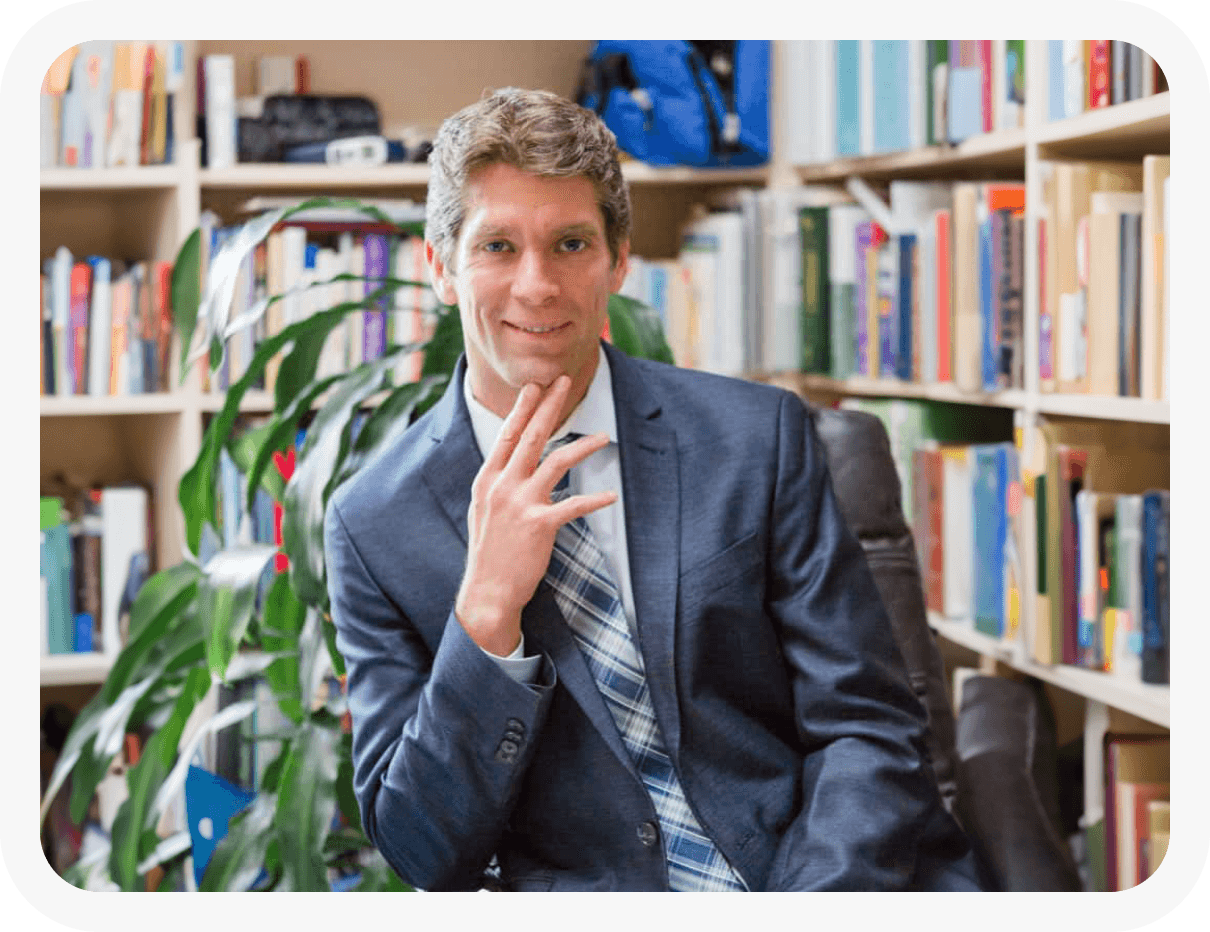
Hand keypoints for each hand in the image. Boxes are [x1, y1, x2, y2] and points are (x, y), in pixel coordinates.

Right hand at [455, 375, 617, 655]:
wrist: (487, 593)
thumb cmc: (489, 554)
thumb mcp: (483, 512)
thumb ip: (496, 486)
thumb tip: (509, 466)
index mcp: (487, 480)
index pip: (507, 436)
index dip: (522, 409)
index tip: (534, 387)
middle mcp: (502, 486)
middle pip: (531, 437)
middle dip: (549, 406)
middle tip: (564, 382)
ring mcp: (520, 504)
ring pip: (556, 462)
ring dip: (583, 447)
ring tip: (604, 437)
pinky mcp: (540, 525)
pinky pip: (573, 505)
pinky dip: (594, 500)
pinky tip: (611, 496)